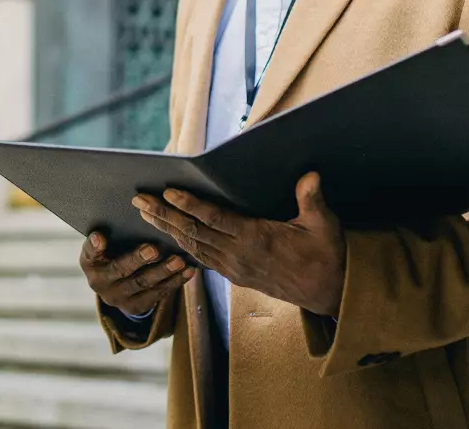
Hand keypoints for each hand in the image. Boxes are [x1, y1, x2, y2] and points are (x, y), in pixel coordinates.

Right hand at [79, 232, 195, 315]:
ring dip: (163, 272)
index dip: (94, 245)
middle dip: (138, 260)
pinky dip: (175, 282)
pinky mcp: (136, 307)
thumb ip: (111, 233)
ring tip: (179, 260)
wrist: (113, 284)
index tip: (100, 236)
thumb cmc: (111, 252)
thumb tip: (134, 210)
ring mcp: (118, 298)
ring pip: (143, 284)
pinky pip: (158, 294)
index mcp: (90, 262)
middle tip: (154, 249)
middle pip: (121, 270)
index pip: (89, 252)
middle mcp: (100, 283)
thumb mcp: (105, 244)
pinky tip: (188, 271)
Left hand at [133, 172, 345, 316]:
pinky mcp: (235, 275)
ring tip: (144, 213)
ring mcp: (234, 268)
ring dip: (167, 229)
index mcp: (257, 239)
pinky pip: (201, 259)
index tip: (168, 193)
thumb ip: (312, 199)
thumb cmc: (327, 255)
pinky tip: (167, 237)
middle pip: (194, 232)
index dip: (190, 206)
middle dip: (164, 215)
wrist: (330, 293)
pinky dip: (181, 246)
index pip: (215, 219)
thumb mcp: (324, 225)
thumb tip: (309, 175)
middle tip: (138, 200)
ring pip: (192, 246)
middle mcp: (239, 255)